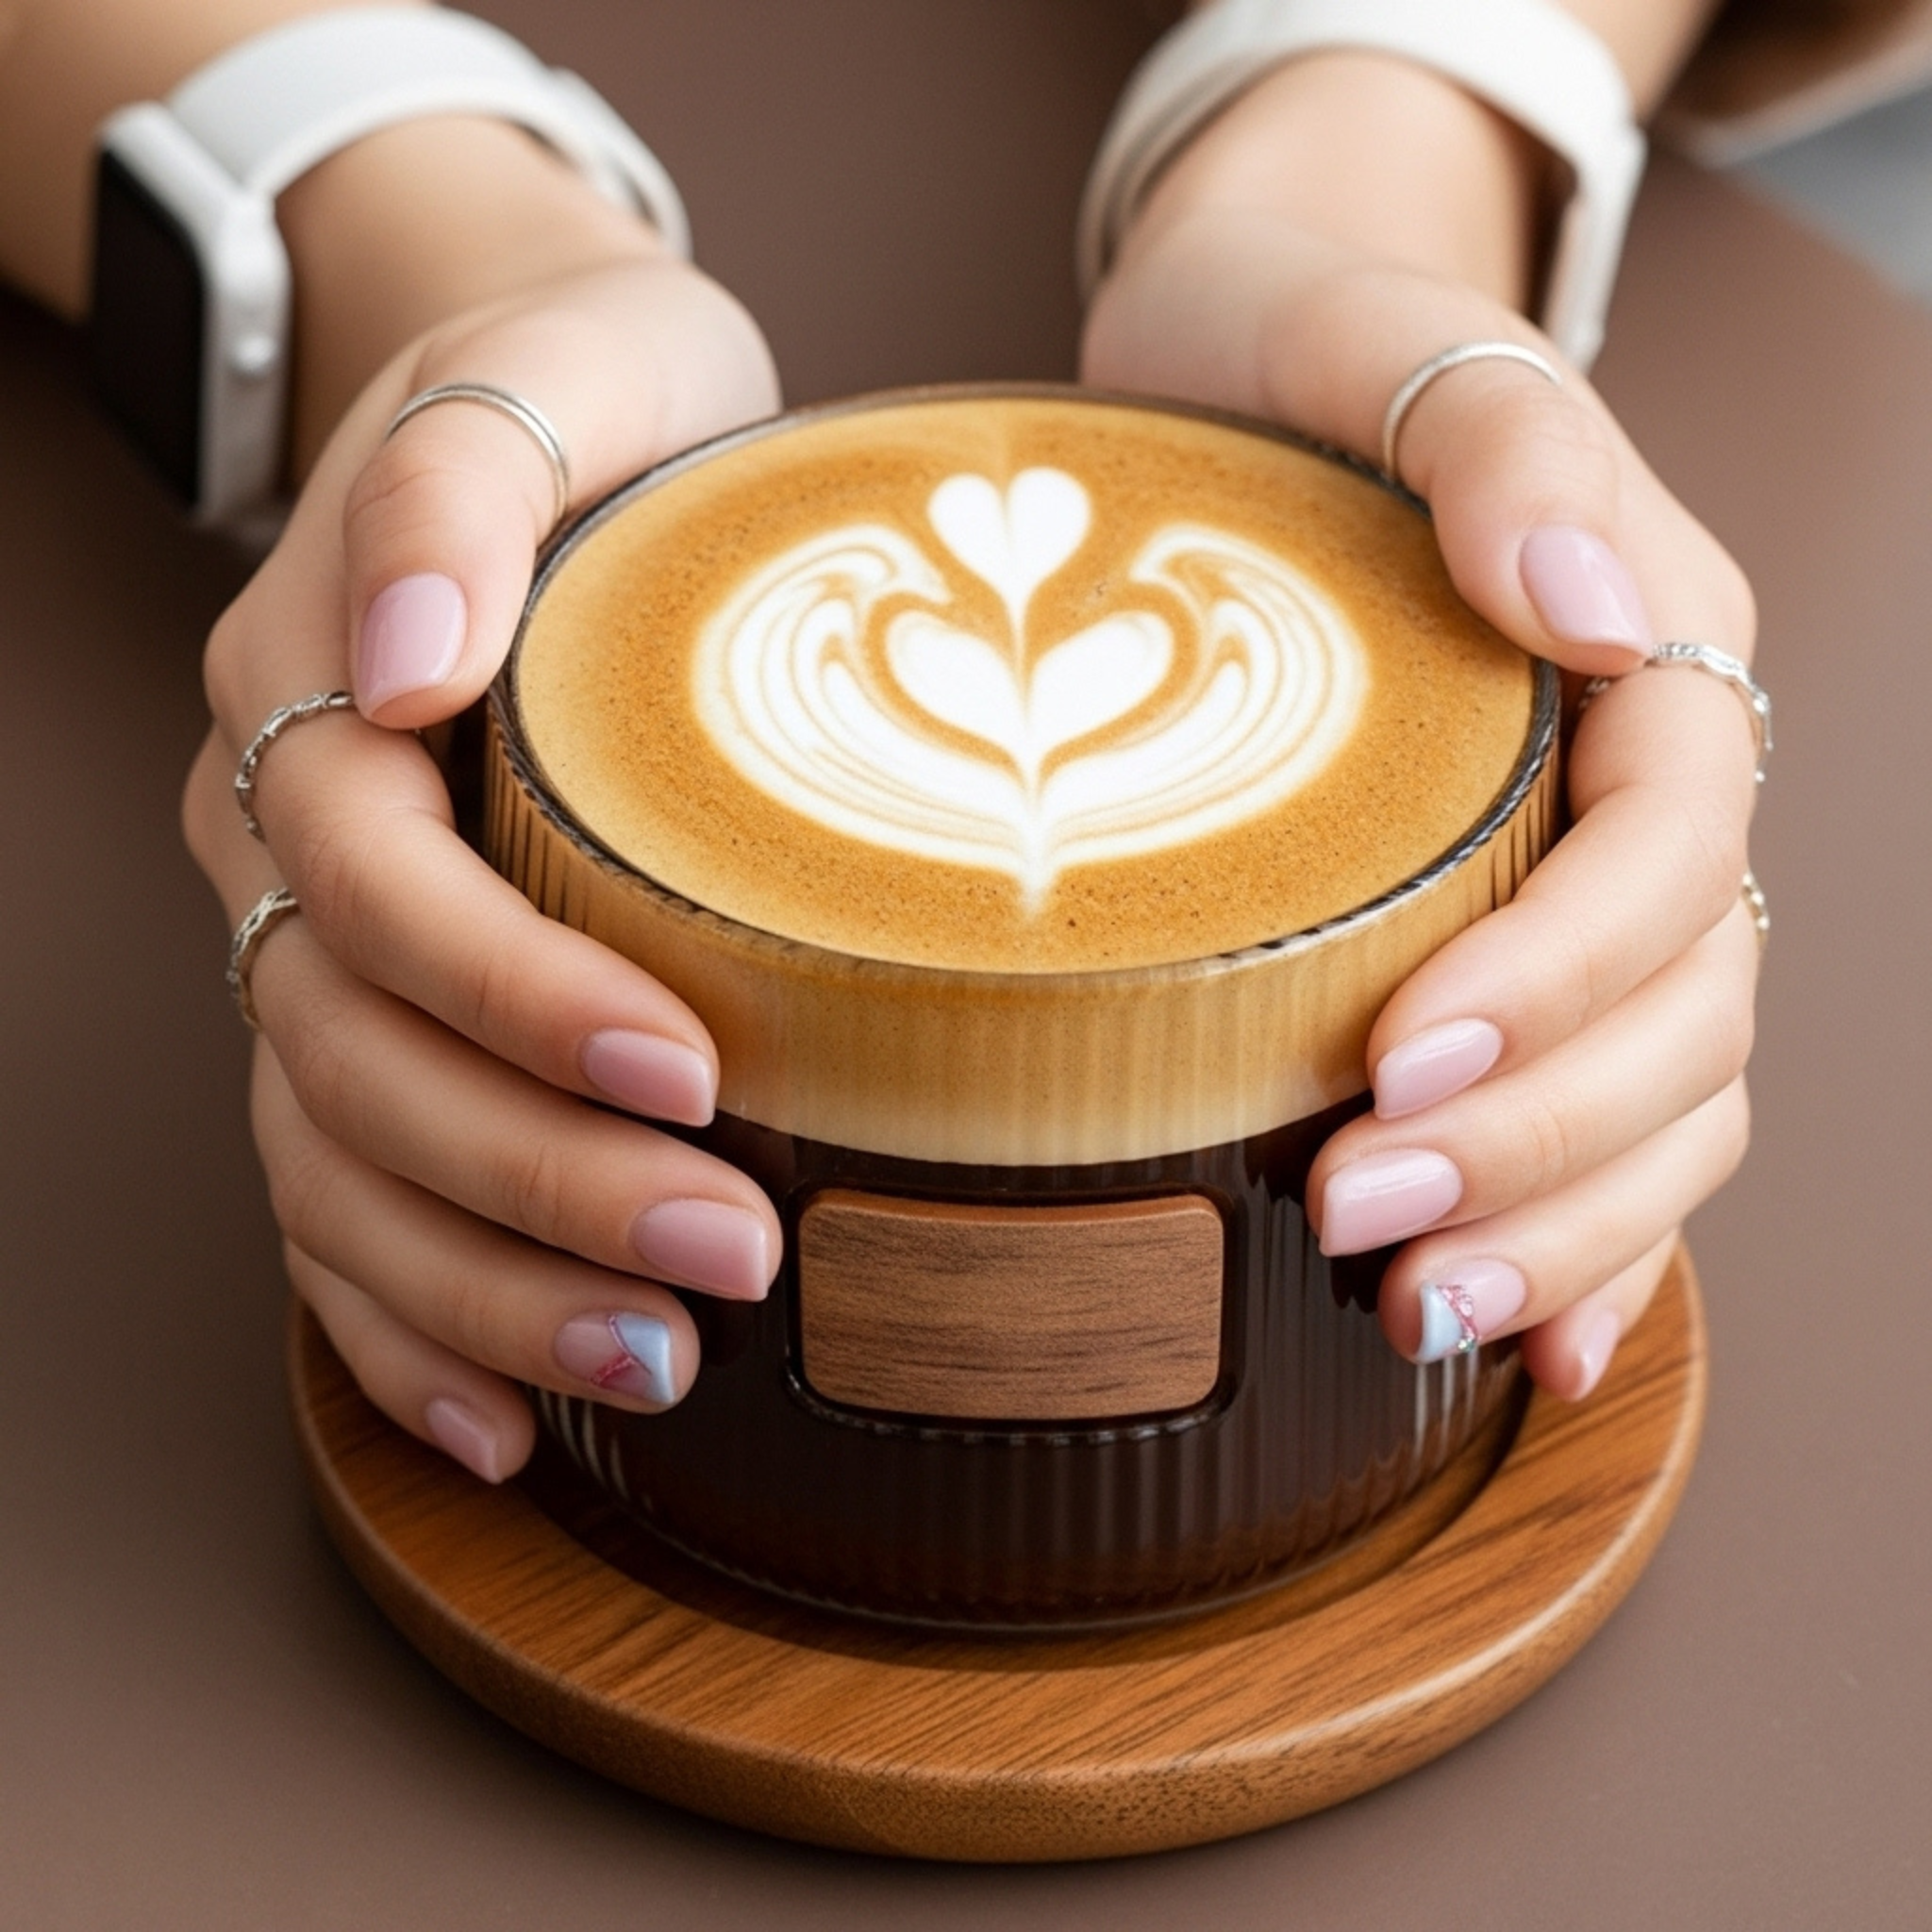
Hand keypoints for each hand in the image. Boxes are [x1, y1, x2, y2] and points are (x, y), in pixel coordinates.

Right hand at [183, 250, 783, 1479]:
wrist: (544, 419)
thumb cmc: (597, 395)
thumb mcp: (561, 366)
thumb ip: (464, 480)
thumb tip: (401, 649)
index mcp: (307, 700)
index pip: (379, 887)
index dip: (512, 994)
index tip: (691, 1066)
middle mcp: (278, 847)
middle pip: (359, 1060)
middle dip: (535, 1181)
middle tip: (725, 1261)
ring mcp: (305, 952)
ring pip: (341, 1165)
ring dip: (482, 1290)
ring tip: (652, 1370)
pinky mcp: (363, 1018)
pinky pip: (338, 1200)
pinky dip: (405, 1325)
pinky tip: (502, 1423)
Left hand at [1085, 204, 1756, 1398]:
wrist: (1248, 358)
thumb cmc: (1301, 345)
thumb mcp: (1387, 343)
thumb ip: (1502, 445)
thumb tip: (1597, 617)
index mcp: (1656, 657)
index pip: (1662, 854)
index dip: (1555, 979)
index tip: (1393, 1063)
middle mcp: (1645, 790)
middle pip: (1679, 1007)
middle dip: (1537, 1138)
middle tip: (1360, 1220)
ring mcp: (1591, 882)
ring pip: (1665, 1090)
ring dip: (1564, 1220)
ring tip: (1418, 1307)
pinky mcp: (1513, 945)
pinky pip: (1607, 1112)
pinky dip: (1588, 1232)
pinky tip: (1529, 1332)